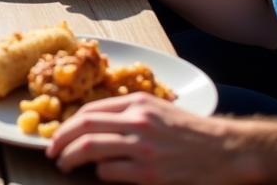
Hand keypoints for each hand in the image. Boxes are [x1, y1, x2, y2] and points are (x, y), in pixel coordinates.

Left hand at [47, 92, 228, 183]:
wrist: (226, 150)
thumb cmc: (191, 132)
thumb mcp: (158, 110)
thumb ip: (129, 112)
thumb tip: (96, 125)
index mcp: (137, 102)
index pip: (90, 110)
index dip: (68, 123)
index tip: (57, 135)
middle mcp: (137, 120)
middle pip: (84, 126)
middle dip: (61, 140)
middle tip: (51, 152)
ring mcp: (143, 147)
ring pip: (91, 149)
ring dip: (71, 158)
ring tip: (64, 165)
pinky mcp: (150, 174)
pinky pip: (110, 172)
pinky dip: (99, 173)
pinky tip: (99, 175)